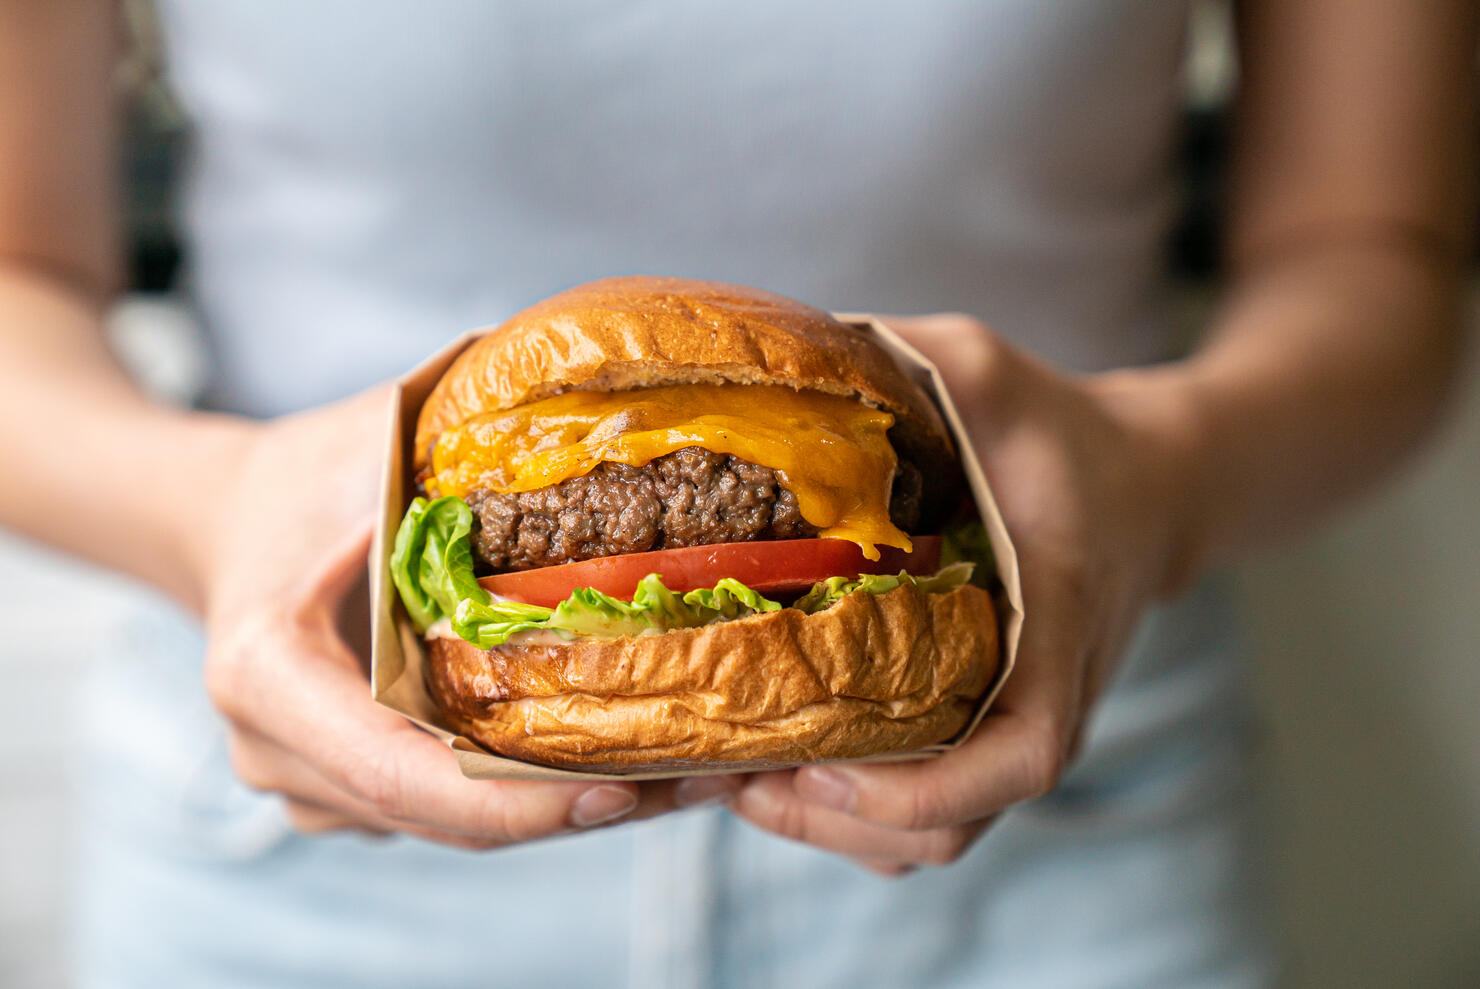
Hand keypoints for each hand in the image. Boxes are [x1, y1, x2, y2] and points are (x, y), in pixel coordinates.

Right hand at [198, 387, 716, 847]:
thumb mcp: (373, 440)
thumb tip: (604, 420)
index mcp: (268, 674)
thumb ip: (465, 445)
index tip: (625, 788)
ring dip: (567, 804)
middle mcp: (274, 751)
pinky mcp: (345, 792)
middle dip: (576, 807)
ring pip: (457, 824)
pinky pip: (449, 807)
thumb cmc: (308, 474)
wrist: (232, 521)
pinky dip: (531, 790)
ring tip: (685, 772)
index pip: (405, 775)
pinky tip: (620, 756)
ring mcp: (306, 783)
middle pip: (447, 816)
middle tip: (700, 779)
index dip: (520, 800)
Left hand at [731, 314, 1200, 873]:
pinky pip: (926, 816)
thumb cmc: (1067, 433)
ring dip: (831, 830)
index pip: (1019, 760)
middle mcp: (1043, 706)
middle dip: (832, 822)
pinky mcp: (993, 733)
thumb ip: (908, 357)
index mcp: (1055, 633)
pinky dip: (852, 817)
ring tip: (744, 779)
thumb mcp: (991, 372)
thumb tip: (790, 350)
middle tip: (738, 775)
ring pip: (927, 840)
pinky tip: (787, 763)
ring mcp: (1017, 730)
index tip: (824, 769)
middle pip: (945, 831)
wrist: (1149, 487)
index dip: (919, 793)